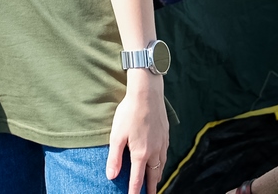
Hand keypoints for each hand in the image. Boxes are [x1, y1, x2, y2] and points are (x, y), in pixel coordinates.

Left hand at [107, 73, 168, 193]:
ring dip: (158, 177)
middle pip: (154, 176)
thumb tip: (111, 176)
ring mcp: (162, 144)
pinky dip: (162, 163)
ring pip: (162, 166)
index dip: (134, 192)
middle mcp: (154, 152)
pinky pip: (165, 155)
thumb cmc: (129, 113)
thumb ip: (114, 158)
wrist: (147, 94)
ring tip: (155, 183)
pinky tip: (160, 161)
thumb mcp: (116, 136)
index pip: (137, 180)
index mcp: (141, 154)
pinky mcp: (166, 135)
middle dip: (152, 189)